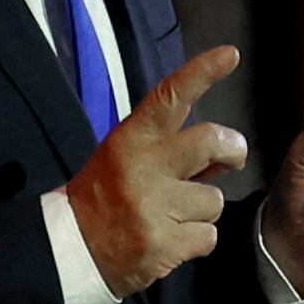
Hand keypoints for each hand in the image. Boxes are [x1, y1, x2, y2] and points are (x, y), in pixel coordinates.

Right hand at [63, 45, 246, 297]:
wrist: (72, 249)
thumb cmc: (105, 196)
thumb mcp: (125, 157)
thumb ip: (171, 149)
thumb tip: (223, 149)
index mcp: (131, 139)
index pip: (170, 96)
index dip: (202, 73)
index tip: (229, 55)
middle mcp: (144, 167)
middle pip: (211, 142)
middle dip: (232, 150)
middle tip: (232, 158)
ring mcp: (154, 207)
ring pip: (214, 199)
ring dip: (202, 209)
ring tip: (173, 216)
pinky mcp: (164, 244)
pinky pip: (209, 236)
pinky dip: (197, 241)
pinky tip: (171, 240)